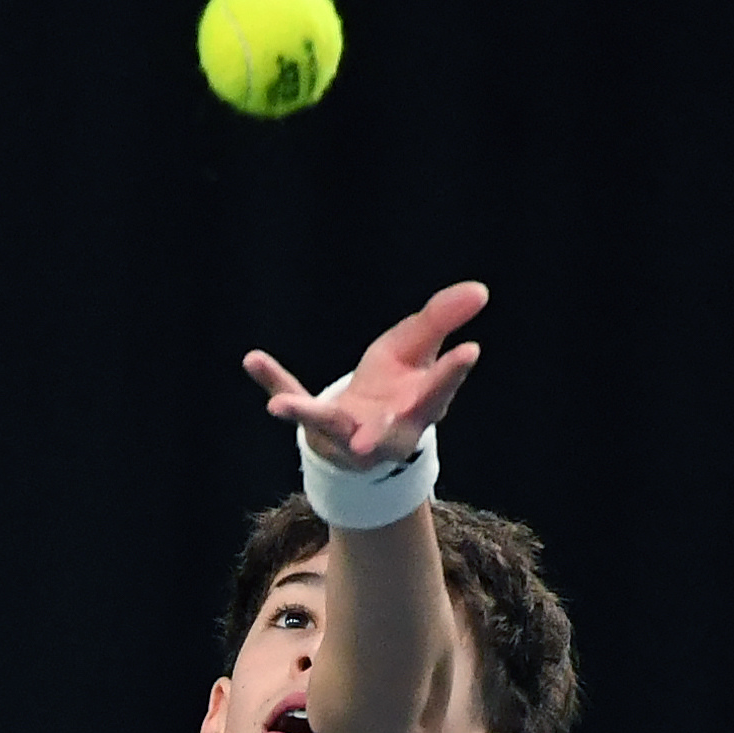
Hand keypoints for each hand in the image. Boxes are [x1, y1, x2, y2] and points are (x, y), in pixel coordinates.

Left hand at [242, 281, 487, 469]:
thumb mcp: (417, 350)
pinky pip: (298, 402)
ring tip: (279, 407)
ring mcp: (350, 431)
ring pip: (330, 424)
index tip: (469, 350)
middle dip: (380, 434)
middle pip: (388, 429)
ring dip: (309, 415)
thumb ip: (442, 320)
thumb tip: (479, 289)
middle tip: (365, 443)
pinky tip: (254, 360)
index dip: (453, 371)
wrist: (362, 437)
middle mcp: (389, 427)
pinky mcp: (319, 427)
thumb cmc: (397, 388)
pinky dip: (275, 382)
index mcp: (422, 405)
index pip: (440, 388)